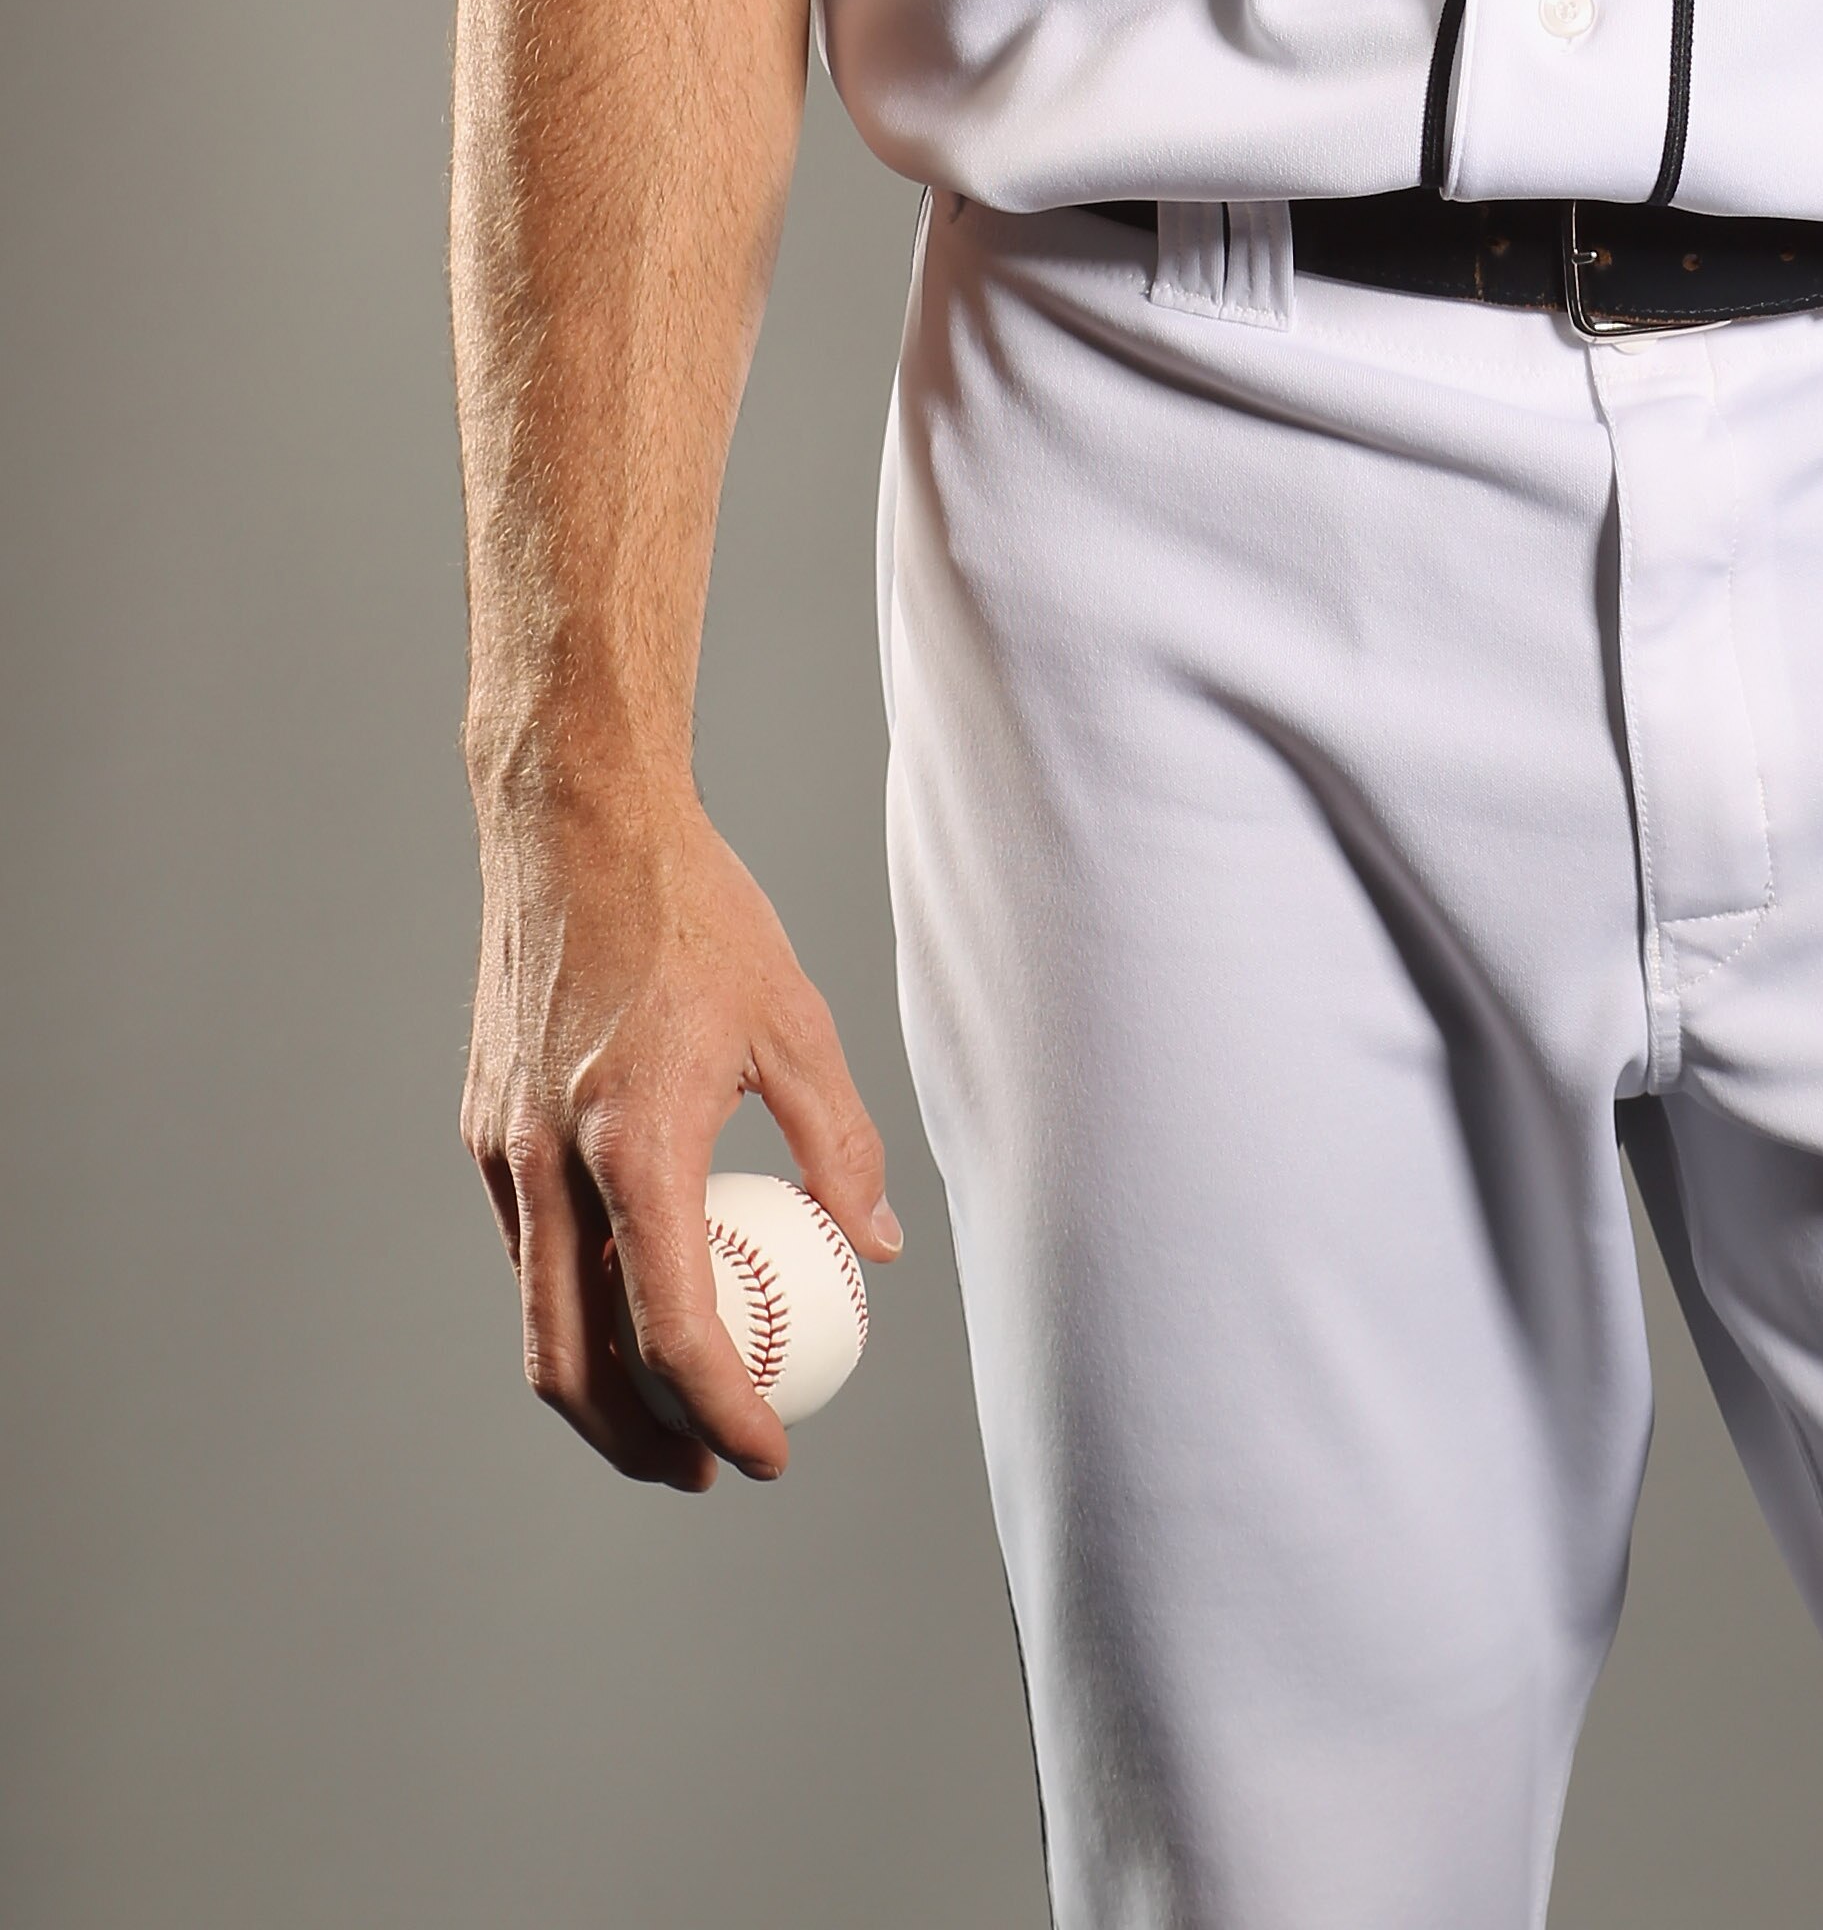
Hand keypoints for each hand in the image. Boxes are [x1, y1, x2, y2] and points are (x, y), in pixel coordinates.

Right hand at [462, 775, 899, 1488]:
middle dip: (638, 1443)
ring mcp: (502, 1147)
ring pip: (535, 1314)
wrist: (576, 821)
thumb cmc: (695, 909)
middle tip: (706, 1470)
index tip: (765, 1456)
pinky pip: (523, 1247)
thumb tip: (870, 1250)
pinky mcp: (484, 1124)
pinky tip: (632, 1291)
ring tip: (673, 1409)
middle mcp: (549, 1160)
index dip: (722, 1415)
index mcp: (635, 1141)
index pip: (669, 1332)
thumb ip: (839, 1143)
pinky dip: (574, 1297)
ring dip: (599, 1384)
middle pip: (572, 1364)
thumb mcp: (796, 1020)